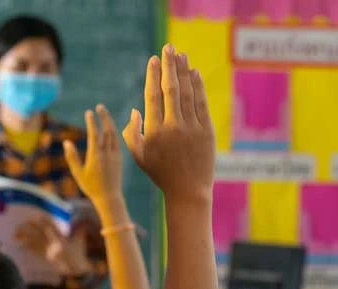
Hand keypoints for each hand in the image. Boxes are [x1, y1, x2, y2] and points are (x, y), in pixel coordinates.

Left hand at [16, 218, 89, 276]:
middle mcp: (53, 245)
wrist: (76, 271)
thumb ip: (81, 230)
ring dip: (25, 238)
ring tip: (16, 234)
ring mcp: (48, 252)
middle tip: (22, 223)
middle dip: (31, 229)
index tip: (37, 217)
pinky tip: (22, 245)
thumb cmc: (79, 255)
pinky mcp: (46, 258)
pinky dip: (28, 248)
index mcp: (62, 240)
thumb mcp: (80, 241)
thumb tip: (86, 221)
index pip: (51, 228)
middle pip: (39, 235)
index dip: (44, 222)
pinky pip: (35, 252)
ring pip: (35, 243)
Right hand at [64, 105, 127, 222]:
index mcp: (96, 157)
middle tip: (100, 107)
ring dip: (110, 122)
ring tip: (104, 114)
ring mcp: (115, 155)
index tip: (89, 112)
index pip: (94, 134)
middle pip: (107, 130)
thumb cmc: (91, 187)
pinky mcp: (120, 158)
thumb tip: (66, 142)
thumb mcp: (78, 173)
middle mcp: (107, 154)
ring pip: (114, 134)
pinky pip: (118, 141)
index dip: (92, 122)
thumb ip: (72, 157)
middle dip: (104, 117)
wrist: (109, 197)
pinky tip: (110, 128)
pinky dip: (114, 131)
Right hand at [123, 45, 214, 204]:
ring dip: (184, 71)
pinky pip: (201, 104)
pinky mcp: (206, 131)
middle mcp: (173, 127)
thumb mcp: (139, 156)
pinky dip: (198, 87)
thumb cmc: (160, 173)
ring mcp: (192, 128)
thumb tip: (136, 109)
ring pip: (188, 93)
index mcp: (154, 131)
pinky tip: (194, 73)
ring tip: (181, 56)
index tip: (154, 60)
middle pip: (171, 89)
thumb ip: (131, 132)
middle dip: (169, 65)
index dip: (153, 75)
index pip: (153, 96)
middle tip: (168, 48)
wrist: (188, 191)